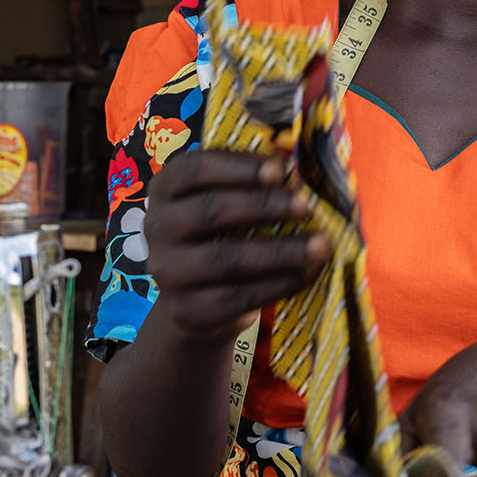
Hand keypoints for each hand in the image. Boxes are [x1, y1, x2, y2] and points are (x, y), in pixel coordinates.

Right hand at [143, 148, 328, 339]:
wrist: (196, 300)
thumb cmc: (221, 235)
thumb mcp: (227, 202)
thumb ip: (253, 183)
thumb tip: (297, 170)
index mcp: (164, 189)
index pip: (193, 169)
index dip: (238, 167)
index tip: (280, 168)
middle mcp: (155, 227)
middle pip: (210, 210)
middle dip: (264, 205)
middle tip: (307, 206)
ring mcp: (166, 273)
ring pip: (226, 259)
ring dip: (280, 251)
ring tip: (320, 245)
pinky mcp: (187, 310)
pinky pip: (238, 297)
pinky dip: (278, 284)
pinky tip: (306, 274)